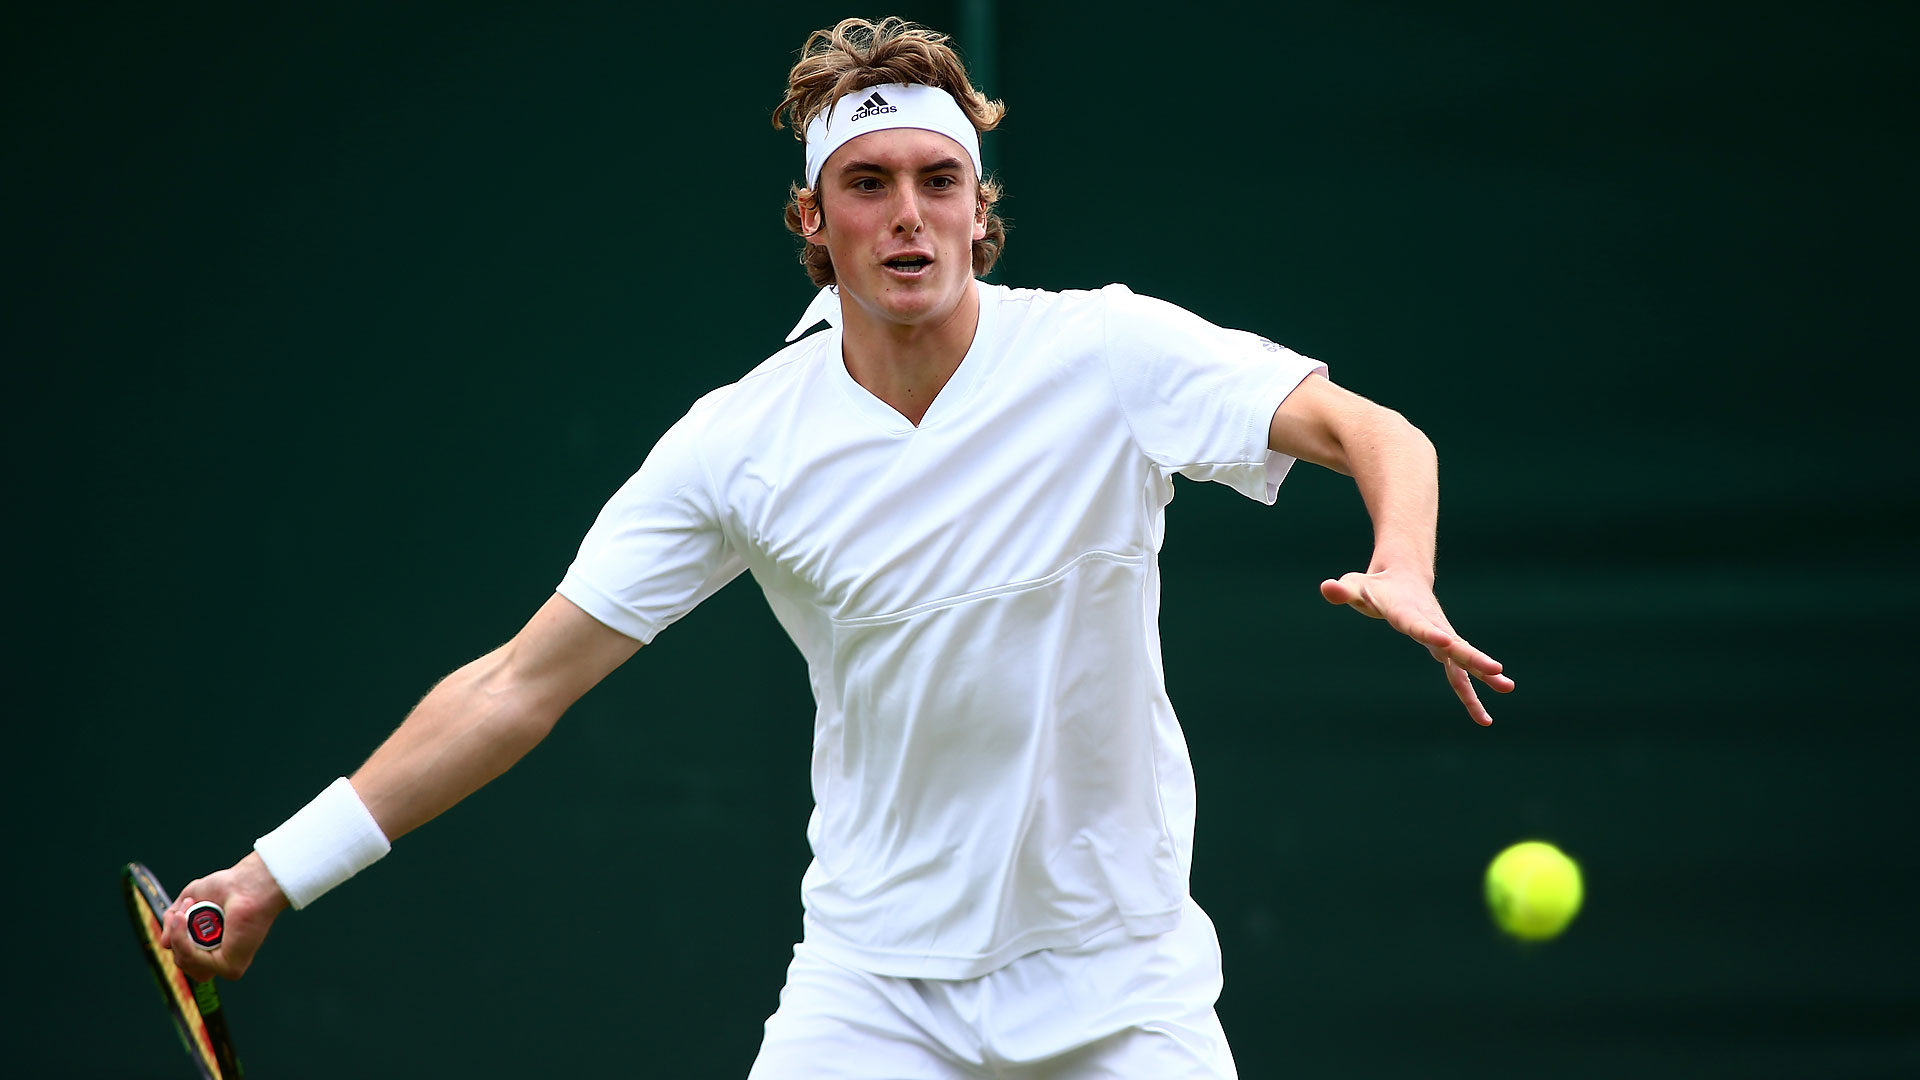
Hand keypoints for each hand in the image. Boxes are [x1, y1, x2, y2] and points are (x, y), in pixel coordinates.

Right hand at [157, 852, 289, 980]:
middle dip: (176, 936)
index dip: (177, 940)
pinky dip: (182, 940)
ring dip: (178, 935)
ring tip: (186, 912)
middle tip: (185, 909)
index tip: (180, 916)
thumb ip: (173, 923)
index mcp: (214, 947)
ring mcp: (226, 965)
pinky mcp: (230, 967)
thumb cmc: (226, 888)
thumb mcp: (187, 902)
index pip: (186, 959)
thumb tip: (164, 944)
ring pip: (184, 962)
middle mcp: (221, 958)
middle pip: (182, 962)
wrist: (247, 884)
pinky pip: (193, 960)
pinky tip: (183, 920)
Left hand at [1320, 568, 1514, 725]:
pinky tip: (1483, 718)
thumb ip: (1343, 590)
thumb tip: (1327, 588)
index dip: (1430, 633)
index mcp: (1407, 612)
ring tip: (1507, 688)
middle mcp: (1431, 625)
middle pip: (1454, 644)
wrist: (1403, 575)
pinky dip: (1472, 693)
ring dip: (1483, 677)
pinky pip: (1459, 674)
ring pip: (1463, 660)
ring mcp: (1442, 636)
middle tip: (1496, 670)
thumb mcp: (1355, 586)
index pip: (1419, 625)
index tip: (1446, 643)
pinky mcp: (1445, 648)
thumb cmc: (1374, 585)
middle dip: (1474, 658)